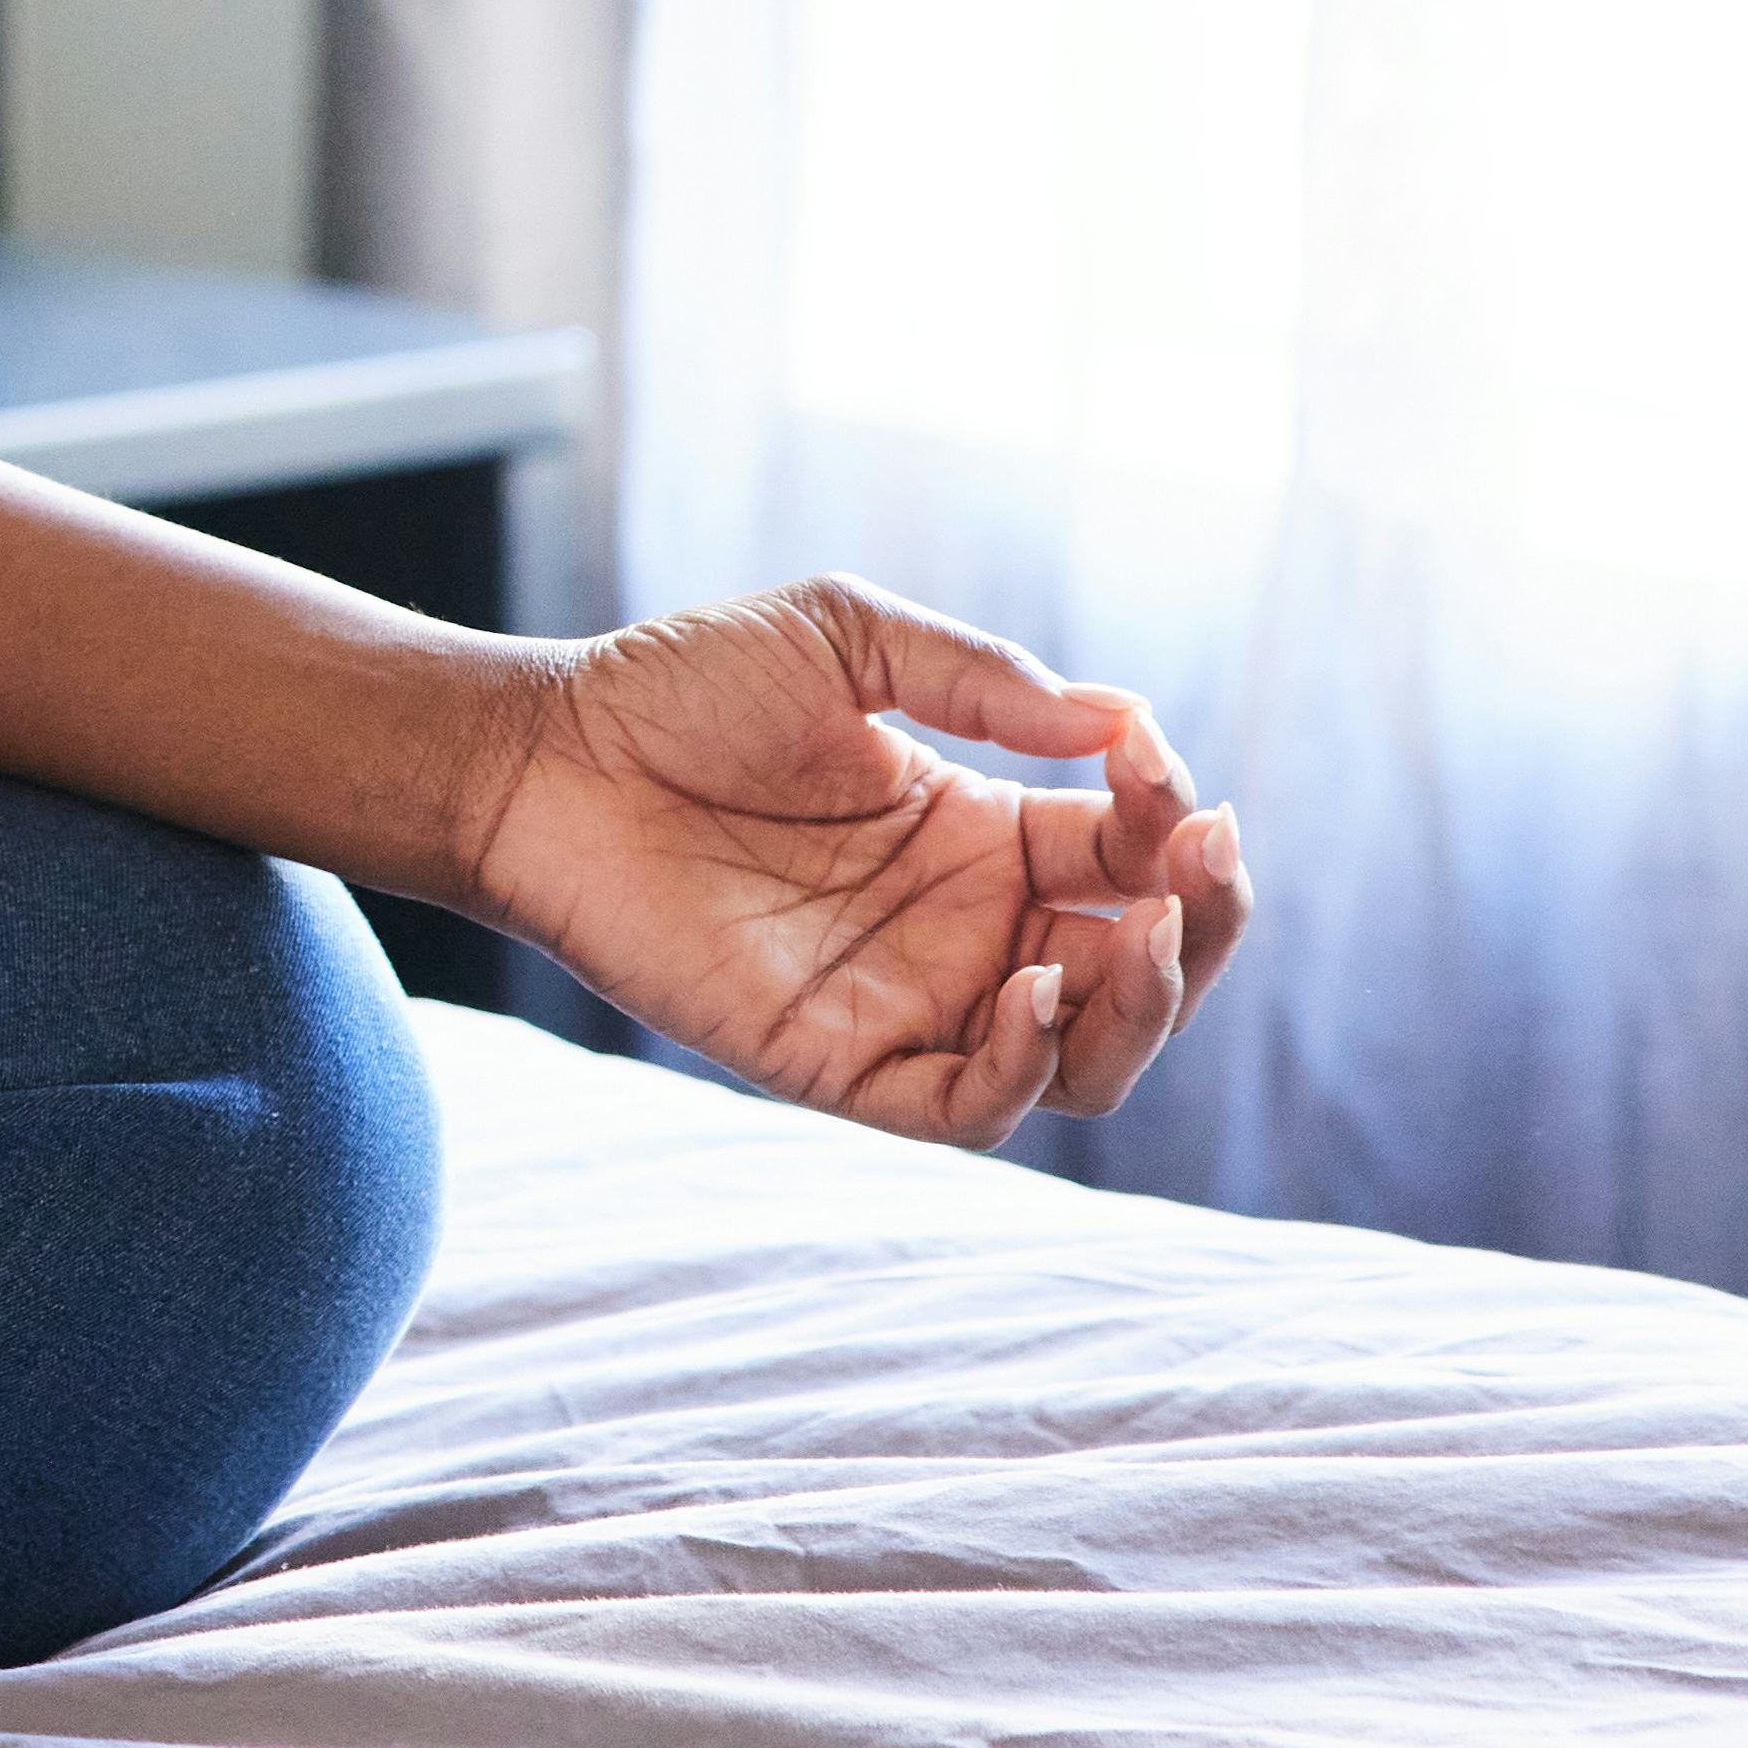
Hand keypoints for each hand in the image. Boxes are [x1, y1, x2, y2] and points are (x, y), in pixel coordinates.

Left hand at [466, 580, 1256, 1146]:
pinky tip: (1031, 979)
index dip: (1172, 824)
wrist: (543, 756)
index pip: (1131, 860)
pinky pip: (970, 1107)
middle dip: (1203, 926)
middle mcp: (964, 931)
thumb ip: (986, 679)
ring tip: (1146, 928)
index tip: (1158, 766)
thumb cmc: (680, 691)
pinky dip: (1026, 1063)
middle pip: (1140, 975)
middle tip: (1204, 863)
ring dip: (1145, 1005)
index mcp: (981, 838)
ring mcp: (909, 1003)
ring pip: (1085, 1058)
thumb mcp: (850, 640)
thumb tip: (1128, 724)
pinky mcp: (840, 1062)